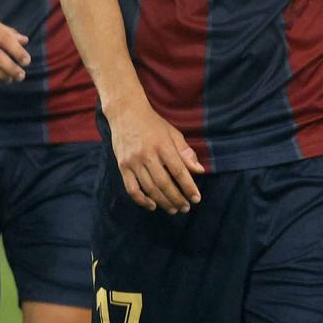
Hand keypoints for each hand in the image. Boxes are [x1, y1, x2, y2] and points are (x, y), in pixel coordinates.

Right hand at [105, 97, 202, 213]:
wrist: (125, 112)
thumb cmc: (152, 124)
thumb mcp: (172, 133)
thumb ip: (185, 152)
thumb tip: (199, 171)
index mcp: (162, 145)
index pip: (178, 171)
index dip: (188, 187)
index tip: (196, 198)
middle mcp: (147, 154)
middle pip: (164, 183)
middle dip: (177, 198)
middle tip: (185, 208)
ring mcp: (133, 161)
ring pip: (149, 188)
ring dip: (163, 202)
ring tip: (173, 209)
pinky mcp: (122, 166)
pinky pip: (131, 188)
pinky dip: (141, 200)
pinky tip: (152, 205)